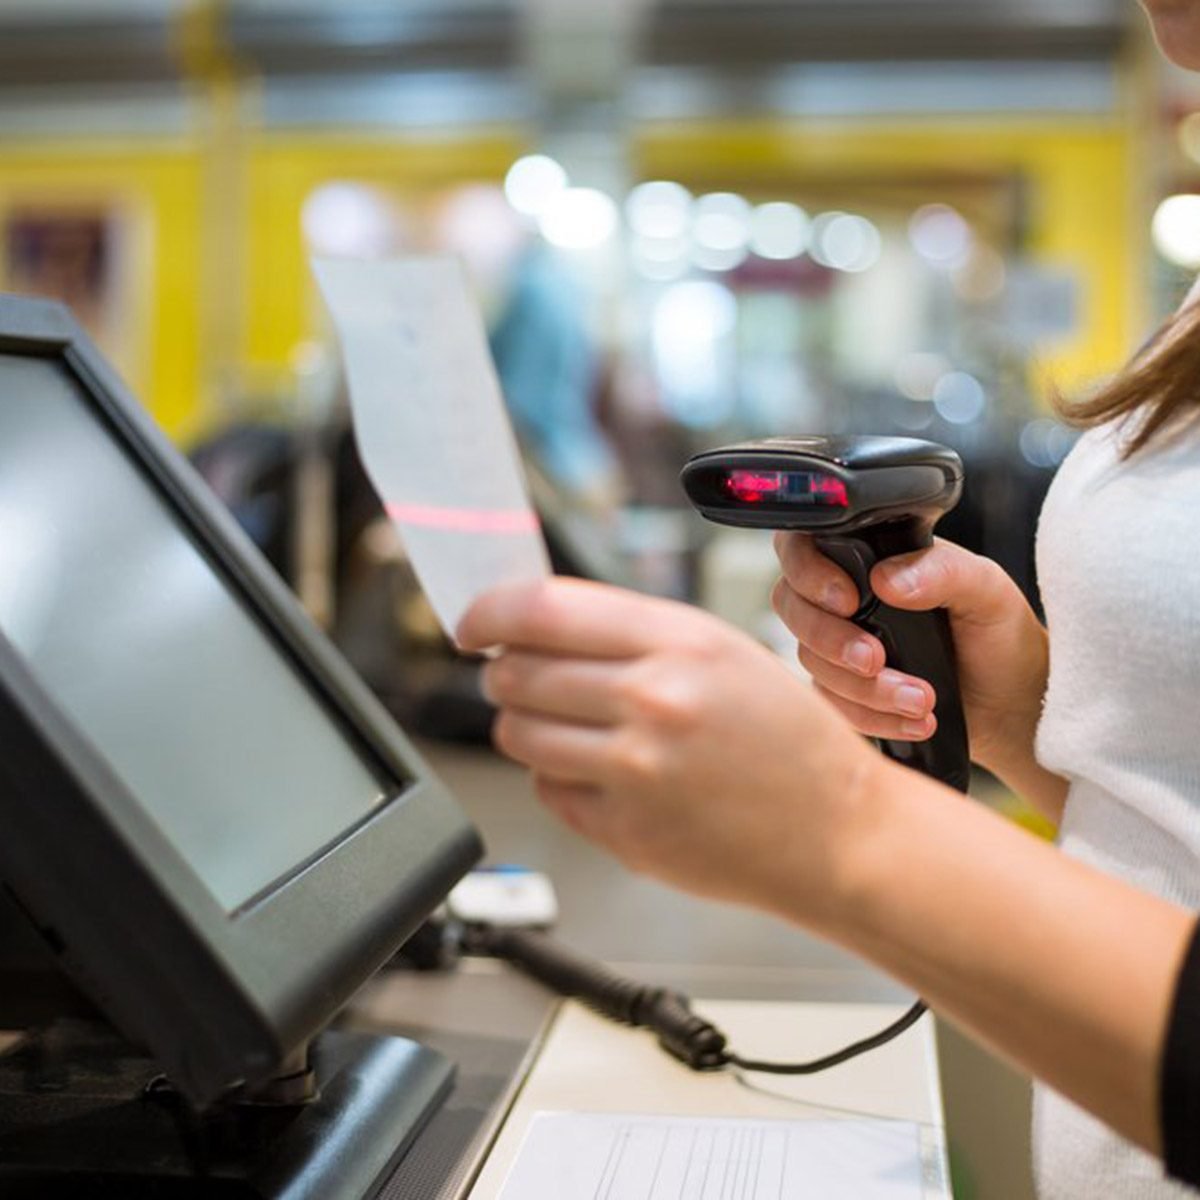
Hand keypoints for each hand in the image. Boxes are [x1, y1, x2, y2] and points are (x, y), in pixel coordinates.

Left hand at [457, 577, 885, 924]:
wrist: (834, 830)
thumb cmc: (785, 737)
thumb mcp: (719, 651)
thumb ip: (627, 631)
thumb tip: (530, 623)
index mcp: (679, 641)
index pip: (541, 610)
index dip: (487, 612)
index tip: (472, 624)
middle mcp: (653, 701)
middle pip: (516, 674)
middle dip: (506, 673)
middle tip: (525, 678)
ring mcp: (635, 772)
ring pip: (517, 733)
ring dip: (527, 726)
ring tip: (574, 728)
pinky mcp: (624, 832)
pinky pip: (548, 789)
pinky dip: (561, 777)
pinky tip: (609, 774)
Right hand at [772, 533, 1060, 809]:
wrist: (1012, 706)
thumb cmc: (1001, 638)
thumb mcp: (987, 591)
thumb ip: (943, 572)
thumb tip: (887, 580)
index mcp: (872, 557)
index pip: (805, 546)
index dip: (809, 571)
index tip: (847, 600)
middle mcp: (845, 597)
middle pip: (791, 605)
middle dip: (830, 638)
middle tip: (876, 659)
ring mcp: (839, 645)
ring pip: (811, 661)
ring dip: (864, 688)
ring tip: (921, 700)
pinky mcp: (843, 690)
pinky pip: (830, 704)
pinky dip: (871, 716)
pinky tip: (913, 720)